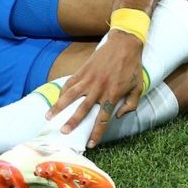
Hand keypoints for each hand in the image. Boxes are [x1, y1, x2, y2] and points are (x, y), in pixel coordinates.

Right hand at [46, 30, 143, 147]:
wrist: (124, 43)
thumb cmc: (132, 66)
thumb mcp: (138, 87)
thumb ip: (131, 105)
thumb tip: (118, 116)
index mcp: (113, 95)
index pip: (103, 118)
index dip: (97, 132)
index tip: (91, 144)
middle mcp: (99, 89)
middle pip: (83, 109)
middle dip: (73, 122)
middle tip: (63, 132)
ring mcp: (89, 79)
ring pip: (71, 96)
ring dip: (59, 107)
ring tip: (49, 117)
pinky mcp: (83, 70)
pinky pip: (71, 82)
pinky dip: (62, 91)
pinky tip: (56, 99)